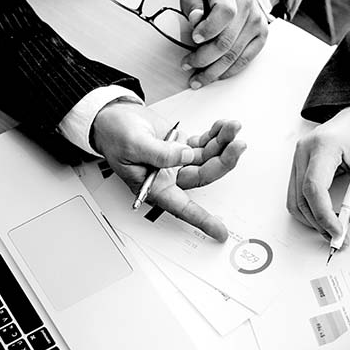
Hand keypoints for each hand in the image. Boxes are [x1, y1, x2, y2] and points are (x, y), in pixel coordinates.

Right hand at [91, 101, 245, 241]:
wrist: (113, 117)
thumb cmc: (115, 135)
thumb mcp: (133, 145)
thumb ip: (161, 153)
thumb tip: (187, 155)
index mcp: (156, 186)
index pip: (183, 208)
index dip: (202, 220)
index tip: (219, 231)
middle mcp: (170, 177)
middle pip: (204, 175)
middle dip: (224, 160)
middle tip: (237, 145)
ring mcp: (178, 161)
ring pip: (209, 158)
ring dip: (223, 143)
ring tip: (231, 127)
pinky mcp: (182, 147)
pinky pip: (205, 145)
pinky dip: (216, 136)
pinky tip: (222, 127)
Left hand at [179, 0, 268, 87]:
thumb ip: (192, 4)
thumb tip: (195, 19)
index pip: (224, 12)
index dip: (209, 29)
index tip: (195, 38)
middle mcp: (247, 7)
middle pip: (227, 40)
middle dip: (203, 58)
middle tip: (188, 65)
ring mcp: (256, 23)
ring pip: (234, 55)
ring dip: (213, 71)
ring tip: (197, 78)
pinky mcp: (261, 36)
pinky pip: (244, 60)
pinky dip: (228, 71)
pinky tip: (215, 75)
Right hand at [287, 106, 349, 242]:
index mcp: (324, 145)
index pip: (314, 186)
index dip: (324, 214)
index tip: (339, 231)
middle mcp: (305, 150)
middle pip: (301, 198)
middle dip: (319, 223)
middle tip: (341, 238)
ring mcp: (298, 158)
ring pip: (295, 201)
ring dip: (313, 221)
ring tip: (334, 230)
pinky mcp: (299, 166)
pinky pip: (297, 196)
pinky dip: (310, 211)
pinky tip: (326, 217)